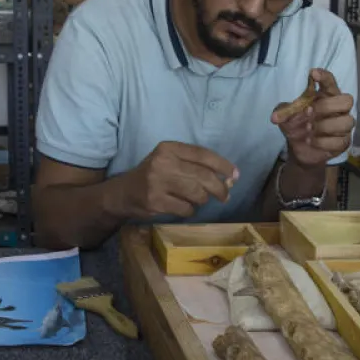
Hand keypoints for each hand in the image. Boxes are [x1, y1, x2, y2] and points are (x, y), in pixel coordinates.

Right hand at [116, 142, 238, 218]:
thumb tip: (229, 178)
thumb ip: (194, 165)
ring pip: (197, 194)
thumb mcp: (169, 161)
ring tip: (198, 200)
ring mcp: (158, 182)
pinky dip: (190, 211)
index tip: (235, 175)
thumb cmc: (153, 175)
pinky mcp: (156, 201)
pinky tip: (183, 207)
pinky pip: (186, 209)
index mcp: (169, 148)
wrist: (124, 193)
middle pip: (203, 176)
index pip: (203, 154)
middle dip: (219, 188)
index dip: (223, 165)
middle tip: (225, 196)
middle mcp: (163, 162)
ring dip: (203, 200)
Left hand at [271, 68, 354, 168]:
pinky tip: (310, 140)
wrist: (299, 148)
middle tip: (309, 111)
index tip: (313, 73)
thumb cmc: (297, 125)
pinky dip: (323, 142)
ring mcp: (343, 126)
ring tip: (307, 128)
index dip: (325, 77)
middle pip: (347, 101)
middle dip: (327, 106)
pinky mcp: (343, 143)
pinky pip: (340, 141)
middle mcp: (339, 109)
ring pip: (347, 122)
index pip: (330, 82)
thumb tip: (275, 117)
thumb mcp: (286, 117)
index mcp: (327, 96)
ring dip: (324, 125)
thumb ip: (283, 112)